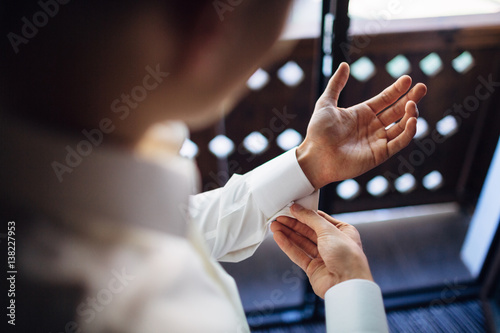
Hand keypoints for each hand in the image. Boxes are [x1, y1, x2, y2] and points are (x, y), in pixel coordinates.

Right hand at [271, 204, 371, 298]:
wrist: (348, 285)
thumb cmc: (347, 257)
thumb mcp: (329, 231)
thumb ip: (311, 219)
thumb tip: (298, 209)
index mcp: (343, 231)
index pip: (320, 219)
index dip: (304, 214)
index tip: (291, 209)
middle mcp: (333, 244)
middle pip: (308, 230)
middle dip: (293, 224)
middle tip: (278, 218)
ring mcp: (323, 257)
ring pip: (302, 242)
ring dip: (288, 234)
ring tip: (274, 226)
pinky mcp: (313, 269)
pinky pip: (298, 254)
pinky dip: (288, 246)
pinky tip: (279, 238)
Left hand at [297, 62, 426, 188]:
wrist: (315, 157)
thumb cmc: (318, 132)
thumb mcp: (326, 103)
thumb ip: (336, 85)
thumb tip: (344, 64)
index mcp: (362, 113)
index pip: (385, 99)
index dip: (397, 89)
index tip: (408, 78)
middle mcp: (372, 126)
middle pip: (397, 110)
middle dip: (411, 99)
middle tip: (422, 87)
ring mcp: (377, 140)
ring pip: (402, 126)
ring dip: (410, 114)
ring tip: (412, 103)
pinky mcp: (380, 154)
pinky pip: (399, 142)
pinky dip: (408, 132)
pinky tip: (412, 120)